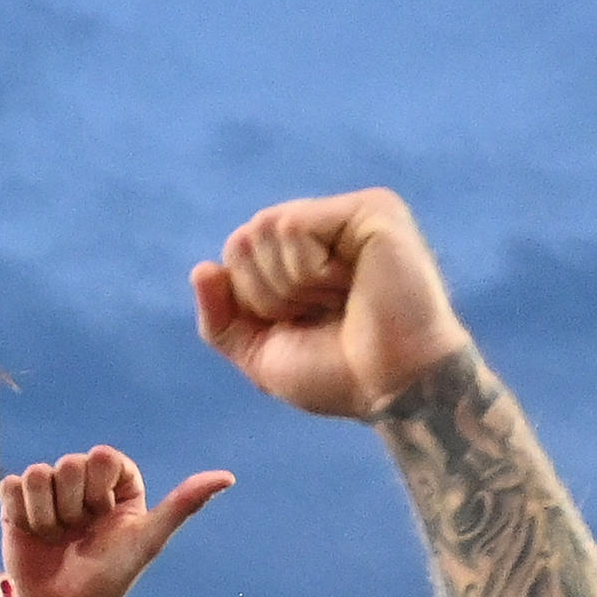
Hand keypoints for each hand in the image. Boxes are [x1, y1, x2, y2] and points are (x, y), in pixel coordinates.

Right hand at [1, 445, 234, 596]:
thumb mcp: (149, 539)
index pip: (102, 457)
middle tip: (79, 533)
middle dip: (74, 506)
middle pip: (69, 464)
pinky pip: (14, 485)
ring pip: (39, 474)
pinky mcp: (18, 504)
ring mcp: (50, 491)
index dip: (101, 491)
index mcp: (116, 481)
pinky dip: (24, 514)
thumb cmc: (113, 577)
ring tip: (58, 537)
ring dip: (48, 514)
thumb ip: (184, 504)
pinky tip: (36, 535)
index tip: (107, 519)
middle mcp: (83, 481)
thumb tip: (228, 477)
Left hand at [194, 189, 472, 420]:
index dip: (253, 302)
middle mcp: (328, 228)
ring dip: (291, 285)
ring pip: (266, 228)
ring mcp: (350, 214)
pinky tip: (350, 284)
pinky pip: (294, 224)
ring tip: (340, 301)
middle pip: (245, 239)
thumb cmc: (339, 376)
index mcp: (305, 256)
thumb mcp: (262, 355)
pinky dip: (310, 270)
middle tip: (323, 314)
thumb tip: (201, 269)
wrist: (394, 387)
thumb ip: (221, 319)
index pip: (237, 255)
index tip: (303, 325)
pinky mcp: (370, 209)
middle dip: (268, 293)